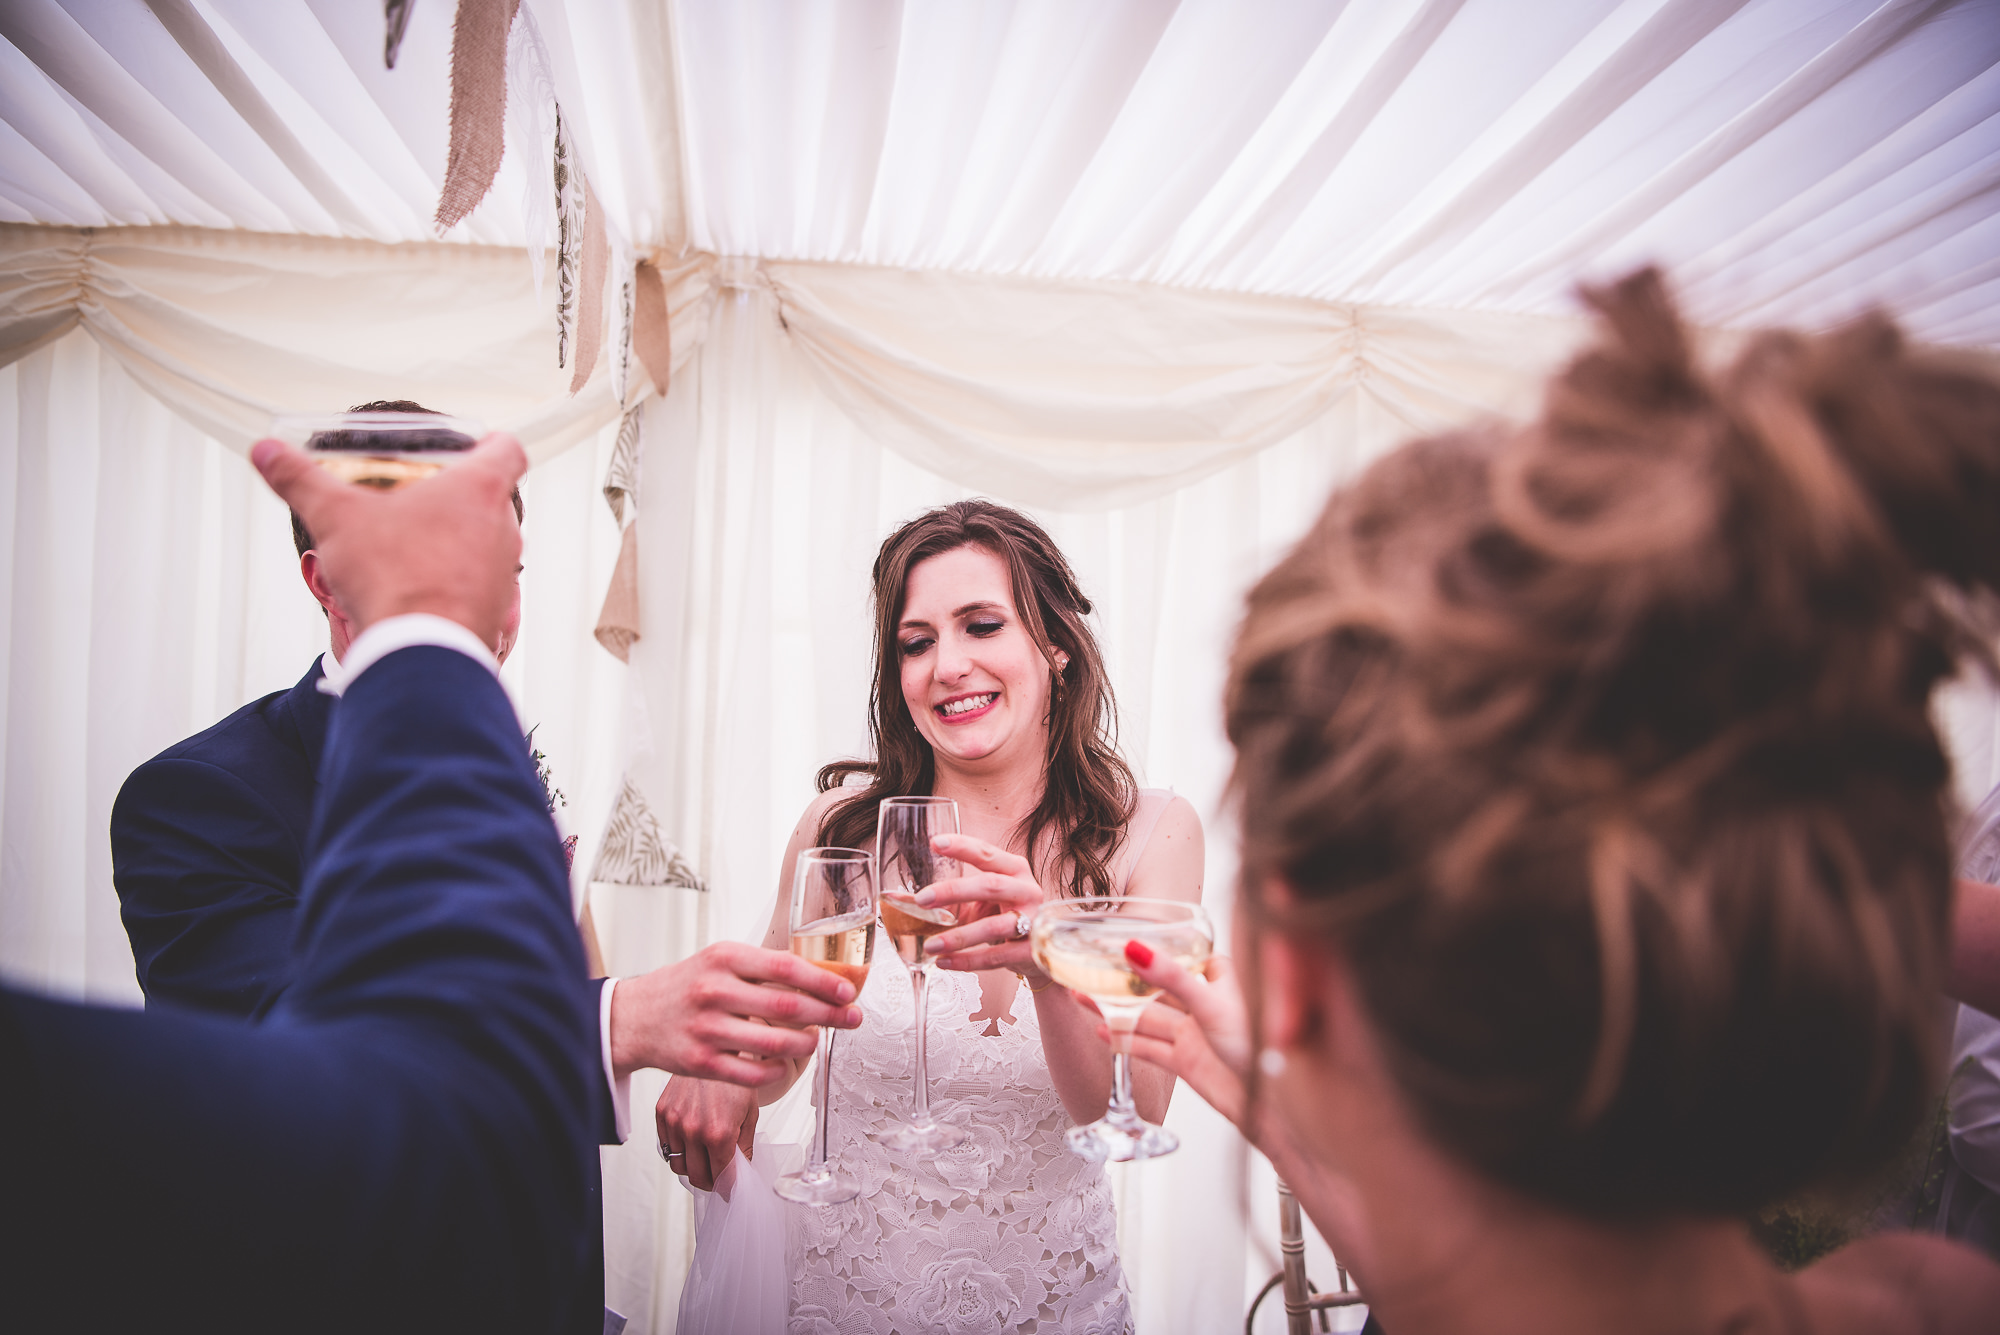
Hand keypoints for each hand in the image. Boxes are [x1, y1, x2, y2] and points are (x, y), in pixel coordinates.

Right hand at [251, 433, 525, 651]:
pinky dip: (454, 578)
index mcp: (480, 490)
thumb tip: (266, 451)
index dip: (489, 442)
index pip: (507, 449)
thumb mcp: (334, 517)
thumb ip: (300, 480)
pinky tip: (417, 585)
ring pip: (486, 541)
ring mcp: (503, 572)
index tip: (470, 445)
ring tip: (412, 543)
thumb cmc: (391, 577)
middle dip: (458, 494)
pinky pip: (479, 583)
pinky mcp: (496, 609)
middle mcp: (503, 529)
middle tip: (419, 497)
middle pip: (492, 496)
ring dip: (455, 538)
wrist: (421, 652)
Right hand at [608, 941, 862, 1083]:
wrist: (632, 1017)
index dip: (824, 981)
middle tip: (853, 1018)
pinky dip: (777, 1069)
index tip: (849, 991)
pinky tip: (785, 1062)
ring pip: (774, 1043)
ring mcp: (706, 1029)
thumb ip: (763, 966)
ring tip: (816, 1040)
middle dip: (830, 1014)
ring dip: (806, 1044)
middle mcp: (714, 991)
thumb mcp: (719, 960)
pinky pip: (752, 1073)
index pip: (786, 967)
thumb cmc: (686, 985)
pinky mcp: (700, 1063)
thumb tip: (821, 974)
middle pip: (787, 1006)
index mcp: (724, 957)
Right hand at [656, 1077, 758, 1192]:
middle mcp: (693, 1129)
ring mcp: (674, 1121)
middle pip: (697, 1178)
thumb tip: (741, 1174)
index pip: (722, 1179)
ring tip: (706, 1156)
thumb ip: (744, 1148)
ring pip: (679, 1165)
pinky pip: (666, 1146)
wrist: (716, 1048)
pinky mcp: (662, 1112)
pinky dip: (679, 1149)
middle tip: (721, 1176)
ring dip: (693, 1166)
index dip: (729, 1187)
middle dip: (712, 1182)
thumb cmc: (735, 1079)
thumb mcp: (750, 1114)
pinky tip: (692, 1139)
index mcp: (719, 1133)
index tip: (731, 1189)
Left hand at [915, 833, 1047, 981]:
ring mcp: (1033, 920)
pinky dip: (968, 960)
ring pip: (994, 926)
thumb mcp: (980, 902)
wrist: (1043, 949)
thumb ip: (947, 899)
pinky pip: (997, 957)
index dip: (962, 847)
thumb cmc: (1004, 915)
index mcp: (1014, 869)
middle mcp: (1026, 890)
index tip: (935, 843)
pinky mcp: (1032, 950)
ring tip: (929, 945)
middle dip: (954, 891)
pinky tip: (944, 962)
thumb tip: (898, 898)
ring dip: (959, 936)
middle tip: (922, 899)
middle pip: (990, 885)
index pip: (987, 853)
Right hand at [1094, 947, 1252, 1128]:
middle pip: (1159, 988)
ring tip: (1085, 998)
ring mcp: (1194, 1035)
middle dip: (1127, 981)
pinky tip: (1105, 1032)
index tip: (1135, 937)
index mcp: (1221, 983)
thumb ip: (1172, 977)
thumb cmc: (1255, 1048)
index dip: (1166, 946)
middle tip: (1094, 970)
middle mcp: (1206, 1006)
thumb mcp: (1210, 1004)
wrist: (1265, 1103)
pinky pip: (1150, 1048)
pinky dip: (1126, 1041)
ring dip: (1118, 1010)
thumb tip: (1136, 950)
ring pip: (1149, 1018)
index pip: (1190, 956)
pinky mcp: (1186, 1061)